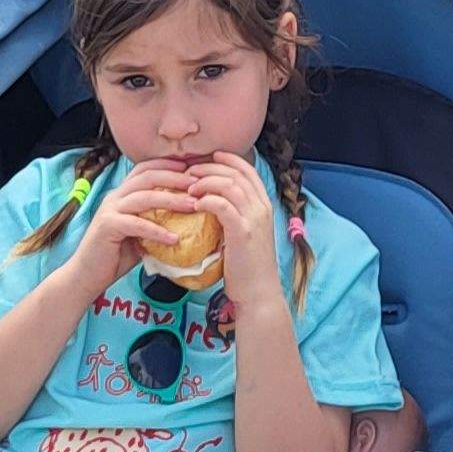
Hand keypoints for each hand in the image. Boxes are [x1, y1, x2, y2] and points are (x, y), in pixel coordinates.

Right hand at [61, 161, 201, 297]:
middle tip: (198, 184)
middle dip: (175, 177)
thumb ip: (155, 223)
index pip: (145, 169)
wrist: (86, 275)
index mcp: (122, 195)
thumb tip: (187, 222)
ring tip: (193, 206)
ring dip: (171, 200)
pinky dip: (157, 230)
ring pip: (144, 197)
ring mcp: (110, 210)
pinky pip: (136, 224)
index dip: (168, 165)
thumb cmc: (115, 257)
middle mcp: (115, 197)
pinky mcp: (107, 226)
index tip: (192, 169)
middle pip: (147, 177)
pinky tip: (174, 239)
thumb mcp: (139, 235)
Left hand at [188, 152, 284, 309]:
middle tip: (189, 170)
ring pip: (229, 185)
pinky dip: (207, 200)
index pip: (247, 170)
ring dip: (205, 181)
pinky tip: (194, 204)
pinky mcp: (243, 232)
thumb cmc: (246, 267)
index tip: (207, 158)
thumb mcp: (244, 234)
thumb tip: (210, 203)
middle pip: (236, 173)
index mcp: (264, 205)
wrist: (258, 293)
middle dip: (210, 166)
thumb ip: (234, 215)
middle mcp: (262, 207)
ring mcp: (254, 219)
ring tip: (188, 187)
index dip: (227, 159)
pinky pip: (222, 205)